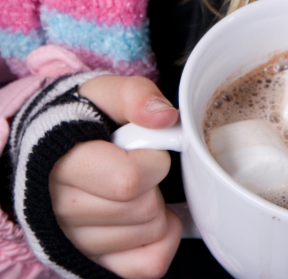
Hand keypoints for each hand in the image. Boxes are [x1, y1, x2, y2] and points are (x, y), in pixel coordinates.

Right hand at [49, 75, 182, 278]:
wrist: (56, 149)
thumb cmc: (84, 120)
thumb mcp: (104, 92)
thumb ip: (135, 96)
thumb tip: (165, 117)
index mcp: (64, 165)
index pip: (128, 181)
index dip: (153, 160)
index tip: (146, 145)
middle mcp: (64, 211)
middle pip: (144, 210)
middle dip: (156, 182)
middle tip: (139, 164)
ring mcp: (78, 241)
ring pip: (150, 234)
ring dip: (157, 207)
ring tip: (135, 186)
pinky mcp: (95, 261)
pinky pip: (149, 263)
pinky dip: (163, 238)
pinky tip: (149, 214)